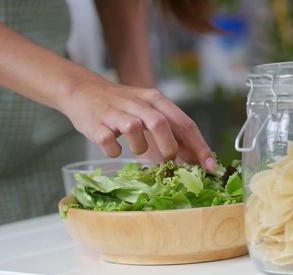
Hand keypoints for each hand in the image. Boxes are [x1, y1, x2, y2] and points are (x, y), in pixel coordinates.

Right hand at [60, 76, 217, 170]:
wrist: (81, 90)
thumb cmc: (121, 106)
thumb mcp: (149, 111)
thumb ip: (171, 131)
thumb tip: (195, 156)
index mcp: (156, 99)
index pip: (185, 123)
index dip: (200, 146)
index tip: (211, 166)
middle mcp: (138, 103)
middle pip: (161, 124)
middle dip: (170, 148)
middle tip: (169, 160)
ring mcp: (116, 113)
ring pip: (135, 130)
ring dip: (140, 148)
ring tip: (136, 149)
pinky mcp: (97, 123)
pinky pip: (110, 142)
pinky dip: (115, 151)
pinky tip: (114, 147)